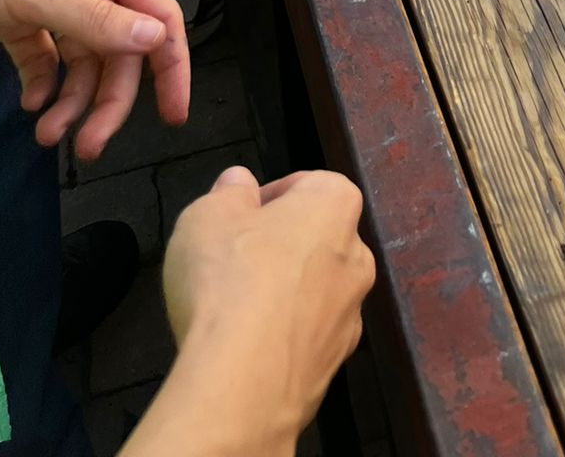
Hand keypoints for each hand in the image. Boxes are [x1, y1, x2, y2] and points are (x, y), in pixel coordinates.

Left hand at [0, 0, 189, 160]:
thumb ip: (96, 19)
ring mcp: (50, 0)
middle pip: (118, 50)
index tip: (172, 114)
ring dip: (72, 101)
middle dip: (107, 100)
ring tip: (47, 134)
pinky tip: (29, 103)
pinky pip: (45, 60)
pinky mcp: (16, 18)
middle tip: (90, 146)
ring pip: (82, 61)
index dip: (171, 66)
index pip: (158, 15)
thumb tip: (156, 39)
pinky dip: (42, 85)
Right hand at [162, 166, 374, 436]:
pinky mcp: (335, 365)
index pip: (313, 184)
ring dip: (284, 296)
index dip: (272, 196)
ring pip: (316, 292)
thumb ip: (227, 193)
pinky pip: (307, 338)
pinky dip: (283, 338)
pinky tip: (247, 347)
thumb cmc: (228, 280)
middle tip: (234, 261)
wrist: (243, 382)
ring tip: (235, 310)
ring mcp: (351, 316)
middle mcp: (356, 257)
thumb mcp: (207, 215)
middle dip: (280, 247)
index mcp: (335, 207)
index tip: (241, 216)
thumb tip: (239, 183)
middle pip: (318, 240)